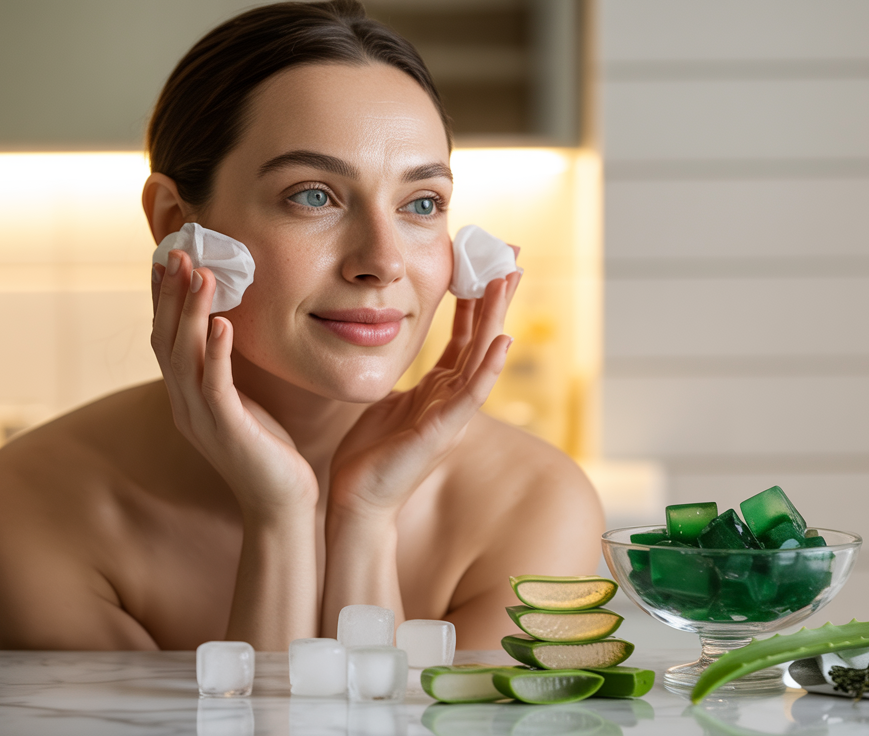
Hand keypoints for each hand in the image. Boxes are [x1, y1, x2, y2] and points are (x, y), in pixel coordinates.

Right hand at [151, 251, 318, 521]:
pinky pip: (215, 386)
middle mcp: (185, 405)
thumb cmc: (270, 452)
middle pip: (165, 340)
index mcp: (186, 397)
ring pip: (184, 357)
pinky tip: (223, 324)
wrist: (283, 506)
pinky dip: (217, 353)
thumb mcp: (244, 402)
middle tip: (178, 251)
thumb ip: (229, 368)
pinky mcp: (227, 432)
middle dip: (171, 294)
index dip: (164, 296)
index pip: (165, 337)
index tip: (168, 256)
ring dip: (191, 312)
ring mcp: (203, 419)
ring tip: (201, 274)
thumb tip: (228, 325)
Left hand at [327, 270, 519, 518]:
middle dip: (496, 297)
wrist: (356, 500)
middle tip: (513, 257)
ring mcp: (452, 414)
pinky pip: (472, 395)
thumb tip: (392, 353)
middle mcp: (453, 398)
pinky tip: (504, 341)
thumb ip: (402, 381)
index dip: (475, 299)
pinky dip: (489, 368)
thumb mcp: (388, 403)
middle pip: (482, 337)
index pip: (465, 335)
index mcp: (440, 389)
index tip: (483, 263)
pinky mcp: (443, 431)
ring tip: (508, 281)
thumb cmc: (368, 457)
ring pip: (482, 357)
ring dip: (496, 317)